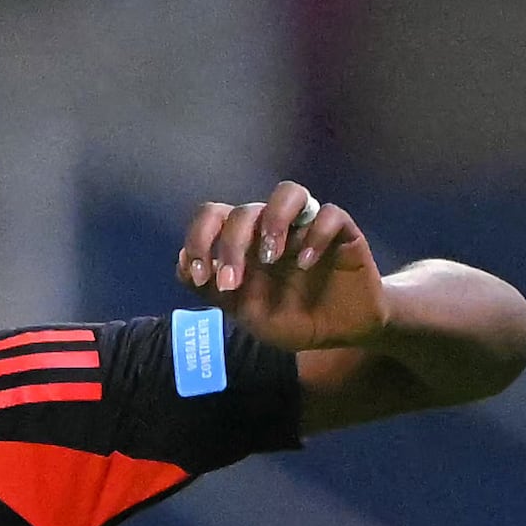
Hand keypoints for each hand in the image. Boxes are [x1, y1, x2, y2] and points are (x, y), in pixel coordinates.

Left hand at [175, 183, 388, 360]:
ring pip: (288, 192)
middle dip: (231, 245)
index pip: (213, 217)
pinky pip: (330, 214)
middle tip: (233, 281)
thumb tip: (181, 266)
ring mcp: (307, 227)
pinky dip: (316, 234)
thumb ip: (215, 292)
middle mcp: (273, 229)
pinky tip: (307, 262)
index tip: (199, 275)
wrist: (344, 333)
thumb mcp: (249, 315)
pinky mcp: (343, 233)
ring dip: (273, 220)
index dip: (199, 239)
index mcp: (247, 244)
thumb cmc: (294, 319)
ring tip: (271, 256)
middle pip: (244, 211)